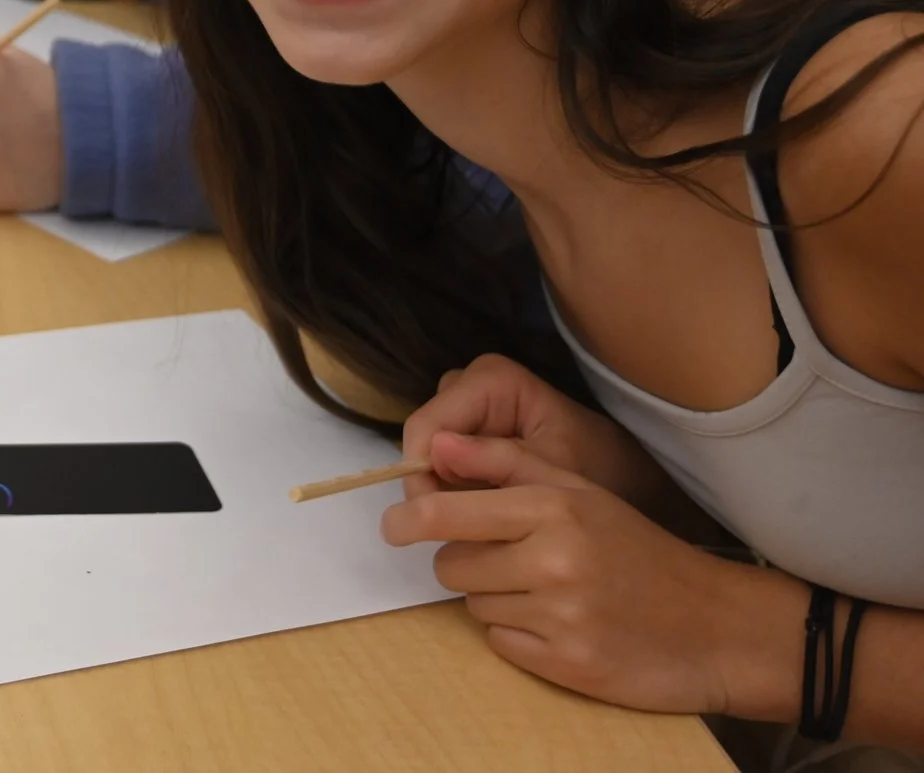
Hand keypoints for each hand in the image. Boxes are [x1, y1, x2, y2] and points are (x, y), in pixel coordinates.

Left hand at [381, 433, 794, 716]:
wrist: (714, 625)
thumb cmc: (637, 548)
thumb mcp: (580, 490)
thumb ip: (504, 462)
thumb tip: (435, 445)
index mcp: (553, 509)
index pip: (447, 513)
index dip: (410, 520)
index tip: (393, 526)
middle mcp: (552, 561)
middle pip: (451, 565)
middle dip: (469, 561)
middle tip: (513, 559)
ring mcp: (559, 616)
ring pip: (474, 604)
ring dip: (496, 598)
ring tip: (548, 591)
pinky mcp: (564, 664)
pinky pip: (500, 643)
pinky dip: (518, 635)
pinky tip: (558, 624)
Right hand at [400, 354, 674, 512]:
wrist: (633, 481)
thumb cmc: (602, 471)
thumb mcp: (552, 473)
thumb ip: (497, 463)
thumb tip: (435, 455)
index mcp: (491, 380)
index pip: (427, 426)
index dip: (421, 476)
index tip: (439, 526)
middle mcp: (472, 385)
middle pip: (424, 438)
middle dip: (435, 485)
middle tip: (465, 530)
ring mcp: (471, 409)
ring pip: (430, 454)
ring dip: (447, 491)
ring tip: (483, 524)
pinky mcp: (474, 433)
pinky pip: (444, 464)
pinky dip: (459, 493)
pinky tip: (486, 515)